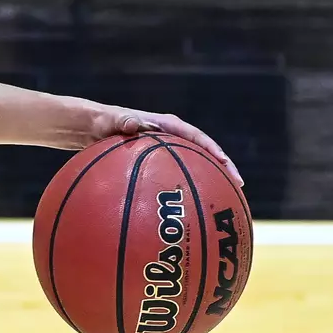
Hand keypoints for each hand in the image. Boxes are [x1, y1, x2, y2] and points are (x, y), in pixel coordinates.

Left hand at [90, 107, 243, 187]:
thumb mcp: (112, 121)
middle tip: (238, 186)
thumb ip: (122, 122)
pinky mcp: (161, 166)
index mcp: (168, 126)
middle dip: (223, 169)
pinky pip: (178, 178)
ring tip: (225, 201)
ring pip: (196, 168)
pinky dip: (187, 191)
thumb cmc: (104, 123)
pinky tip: (191, 212)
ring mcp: (169, 154)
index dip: (213, 150)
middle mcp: (173, 139)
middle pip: (204, 155)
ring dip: (210, 182)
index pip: (197, 137)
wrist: (95, 129)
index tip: (225, 163)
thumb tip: (131, 124)